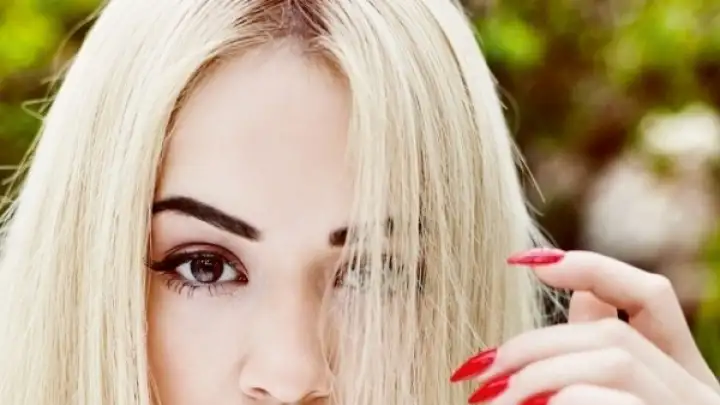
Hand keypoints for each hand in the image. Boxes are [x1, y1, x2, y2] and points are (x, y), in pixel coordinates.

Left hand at [450, 249, 719, 404]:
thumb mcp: (617, 402)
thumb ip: (603, 357)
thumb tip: (577, 299)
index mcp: (684, 377)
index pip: (649, 295)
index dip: (590, 266)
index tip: (523, 261)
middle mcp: (699, 394)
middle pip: (610, 331)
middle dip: (533, 342)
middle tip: (476, 371)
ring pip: (612, 356)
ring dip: (538, 370)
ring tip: (489, 401)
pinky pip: (609, 399)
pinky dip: (563, 397)